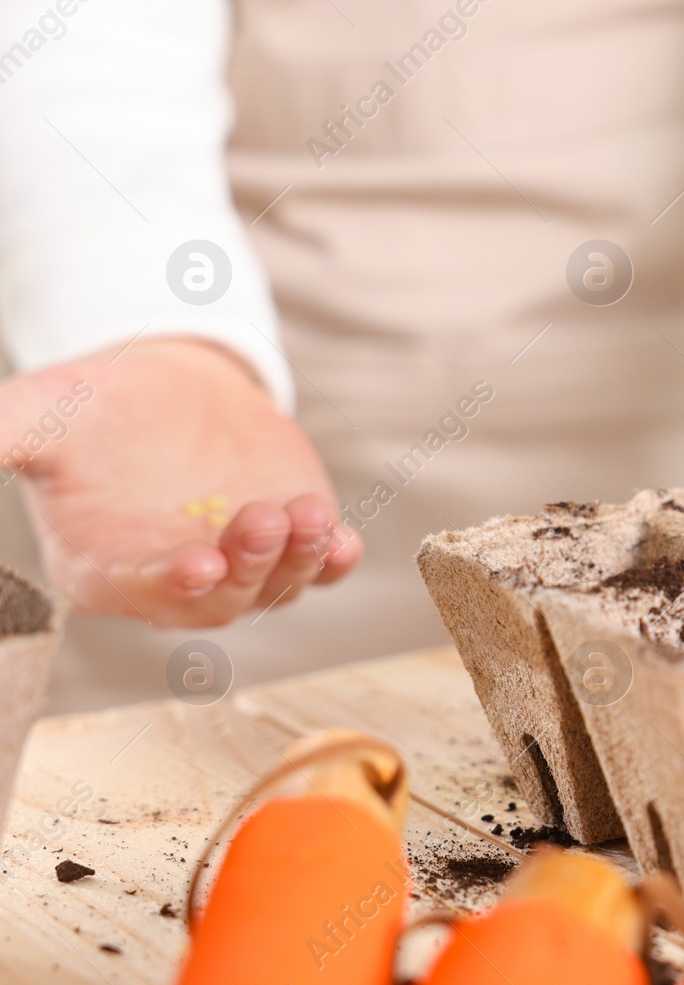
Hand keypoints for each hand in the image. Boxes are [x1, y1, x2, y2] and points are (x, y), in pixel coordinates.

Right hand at [0, 337, 360, 625]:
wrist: (165, 384)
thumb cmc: (90, 407)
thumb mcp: (36, 416)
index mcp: (107, 568)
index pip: (138, 592)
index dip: (168, 585)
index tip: (196, 565)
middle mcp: (179, 580)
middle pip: (219, 600)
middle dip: (246, 567)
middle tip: (262, 521)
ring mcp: (241, 565)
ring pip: (275, 585)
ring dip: (297, 560)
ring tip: (308, 516)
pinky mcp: (291, 540)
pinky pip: (320, 567)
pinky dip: (336, 561)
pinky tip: (346, 542)